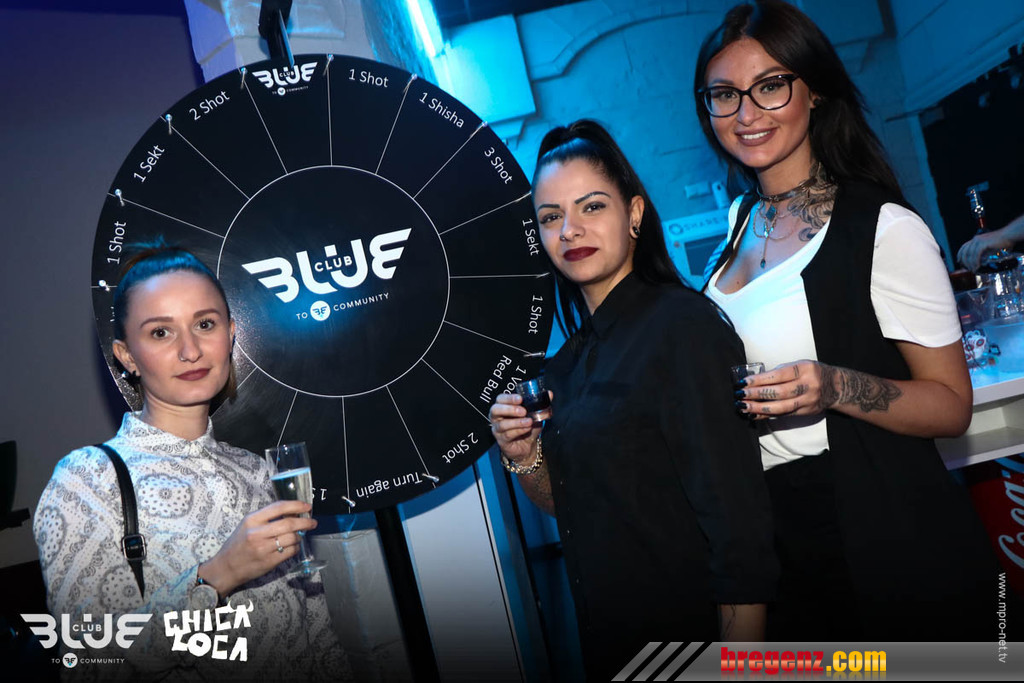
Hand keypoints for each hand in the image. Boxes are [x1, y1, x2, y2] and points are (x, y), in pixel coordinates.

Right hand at [198, 500, 315, 594]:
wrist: (225, 568)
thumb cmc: (238, 544)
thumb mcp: (247, 525)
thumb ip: (266, 517)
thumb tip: (292, 511)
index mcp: (251, 520)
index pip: (279, 507)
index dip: (296, 505)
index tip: (307, 506)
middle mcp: (257, 533)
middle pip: (289, 523)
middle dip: (305, 522)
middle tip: (312, 522)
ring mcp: (263, 549)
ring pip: (292, 538)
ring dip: (300, 536)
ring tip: (299, 535)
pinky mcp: (269, 562)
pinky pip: (290, 552)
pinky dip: (296, 547)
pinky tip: (293, 546)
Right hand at [489, 391, 550, 464]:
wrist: (529, 445)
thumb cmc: (528, 426)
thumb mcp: (536, 413)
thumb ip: (541, 403)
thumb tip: (549, 393)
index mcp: (503, 406)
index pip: (501, 399)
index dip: (509, 398)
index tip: (520, 398)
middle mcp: (497, 417)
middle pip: (495, 410)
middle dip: (510, 409)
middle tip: (523, 411)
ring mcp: (497, 429)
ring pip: (502, 424)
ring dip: (517, 422)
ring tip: (529, 421)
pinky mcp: (501, 440)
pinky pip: (507, 435)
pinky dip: (519, 431)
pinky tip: (527, 429)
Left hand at [736, 360, 836, 417]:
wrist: (836, 386)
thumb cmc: (812, 372)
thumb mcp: (799, 365)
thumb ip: (780, 372)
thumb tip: (755, 381)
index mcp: (804, 369)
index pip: (778, 375)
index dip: (759, 380)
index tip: (743, 382)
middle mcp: (808, 385)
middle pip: (778, 393)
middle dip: (756, 395)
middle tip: (739, 395)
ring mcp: (808, 401)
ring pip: (781, 407)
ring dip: (759, 408)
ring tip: (743, 407)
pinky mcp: (806, 412)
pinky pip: (783, 415)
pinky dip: (767, 415)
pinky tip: (754, 414)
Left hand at [957, 232, 1011, 270]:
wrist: (1009, 235)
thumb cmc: (1001, 241)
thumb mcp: (989, 247)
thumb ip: (983, 252)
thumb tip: (979, 261)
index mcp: (976, 239)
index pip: (964, 247)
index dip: (960, 255)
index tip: (959, 261)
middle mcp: (975, 239)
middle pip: (965, 252)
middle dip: (965, 262)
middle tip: (968, 268)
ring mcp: (979, 241)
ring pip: (970, 255)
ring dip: (971, 263)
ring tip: (973, 269)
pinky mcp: (983, 244)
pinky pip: (976, 255)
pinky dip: (975, 261)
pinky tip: (977, 266)